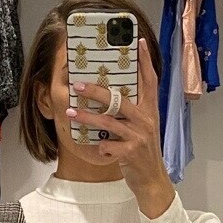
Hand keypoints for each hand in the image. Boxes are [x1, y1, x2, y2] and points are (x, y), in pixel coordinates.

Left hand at [65, 37, 176, 217]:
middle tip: (76, 85)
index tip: (139, 42)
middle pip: (118, 99)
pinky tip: (94, 148)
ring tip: (69, 113)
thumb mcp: (143, 129)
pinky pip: (108, 146)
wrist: (152, 180)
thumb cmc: (143, 153)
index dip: (145, 61)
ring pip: (108, 122)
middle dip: (95, 92)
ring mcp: (139, 136)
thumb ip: (131, 113)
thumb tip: (111, 96)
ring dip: (86, 117)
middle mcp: (146, 120)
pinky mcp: (131, 152)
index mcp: (150, 111)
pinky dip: (99, 147)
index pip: (150, 80)